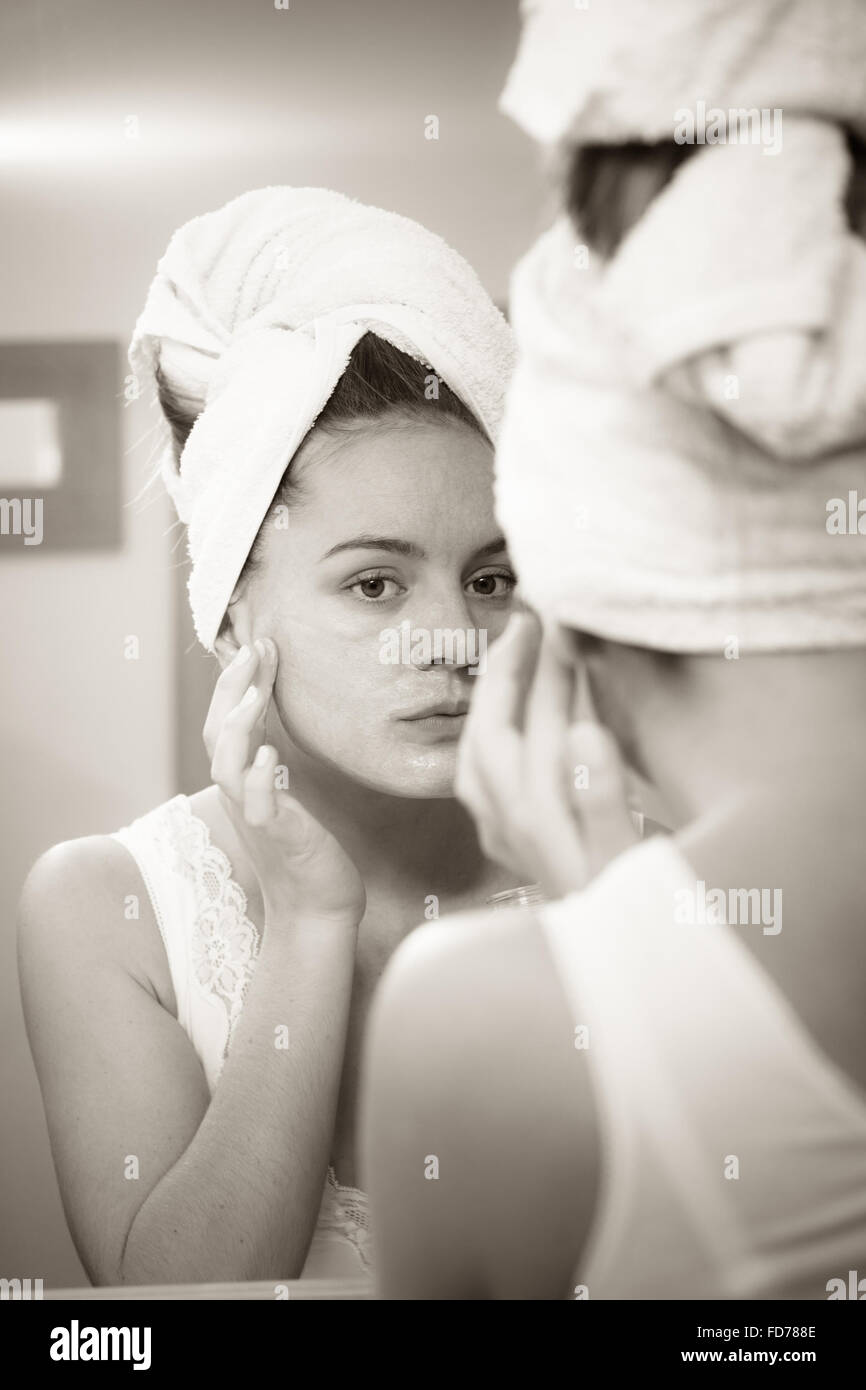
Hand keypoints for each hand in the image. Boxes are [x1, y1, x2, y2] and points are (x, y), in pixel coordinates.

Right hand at [204, 638, 365, 928]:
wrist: (315, 908)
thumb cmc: (304, 850)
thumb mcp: (284, 795)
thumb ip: (271, 761)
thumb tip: (271, 725)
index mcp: (241, 781)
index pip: (226, 722)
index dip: (236, 683)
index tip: (258, 645)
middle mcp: (239, 795)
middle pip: (217, 734)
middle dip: (232, 688)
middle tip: (255, 647)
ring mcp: (254, 817)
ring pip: (227, 766)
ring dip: (239, 725)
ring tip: (256, 690)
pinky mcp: (276, 838)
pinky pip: (258, 807)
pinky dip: (260, 780)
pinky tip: (271, 756)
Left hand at [455, 613, 637, 898]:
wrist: (620, 988)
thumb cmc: (636, 924)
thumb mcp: (633, 864)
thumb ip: (602, 800)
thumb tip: (579, 733)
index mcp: (541, 816)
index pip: (540, 721)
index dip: (551, 665)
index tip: (560, 617)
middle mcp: (512, 825)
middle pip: (496, 730)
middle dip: (510, 670)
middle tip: (527, 619)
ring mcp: (507, 840)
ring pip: (478, 755)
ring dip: (491, 703)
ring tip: (508, 660)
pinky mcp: (512, 854)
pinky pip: (478, 785)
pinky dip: (484, 745)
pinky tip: (498, 734)